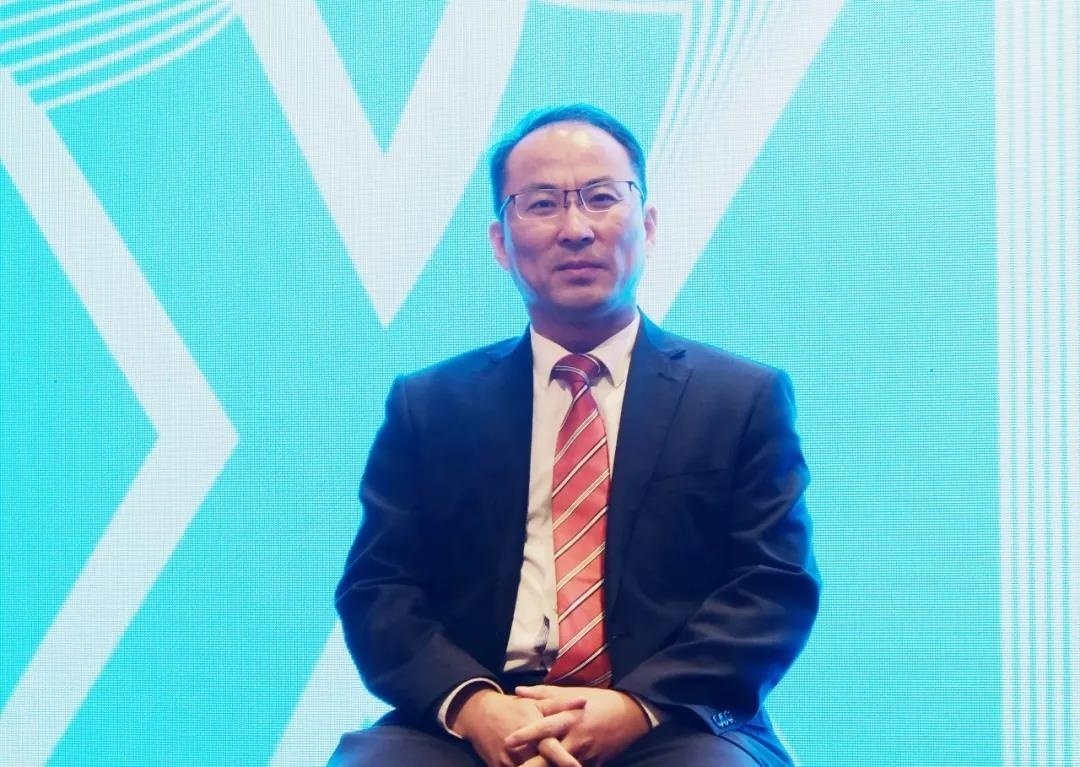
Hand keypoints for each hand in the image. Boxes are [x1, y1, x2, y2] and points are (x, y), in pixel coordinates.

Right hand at [449, 686, 586, 766]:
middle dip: (555, 765)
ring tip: (556, 763)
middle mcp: (520, 749)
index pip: (550, 748)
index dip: (564, 759)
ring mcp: (508, 761)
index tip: (578, 766)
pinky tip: (534, 764)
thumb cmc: (513, 707)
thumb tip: (584, 701)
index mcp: (532, 731)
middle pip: (541, 765)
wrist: (479, 714)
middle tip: (575, 765)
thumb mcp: (535, 703)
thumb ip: (560, 704)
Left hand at [506, 686, 650, 766]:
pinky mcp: (594, 763)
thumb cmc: (597, 701)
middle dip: (533, 765)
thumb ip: (543, 694)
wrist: (630, 715)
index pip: (544, 727)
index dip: (526, 734)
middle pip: (550, 755)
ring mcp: (586, 753)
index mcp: (570, 717)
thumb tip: (518, 691)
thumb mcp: (571, 693)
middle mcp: (577, 737)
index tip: (507, 741)